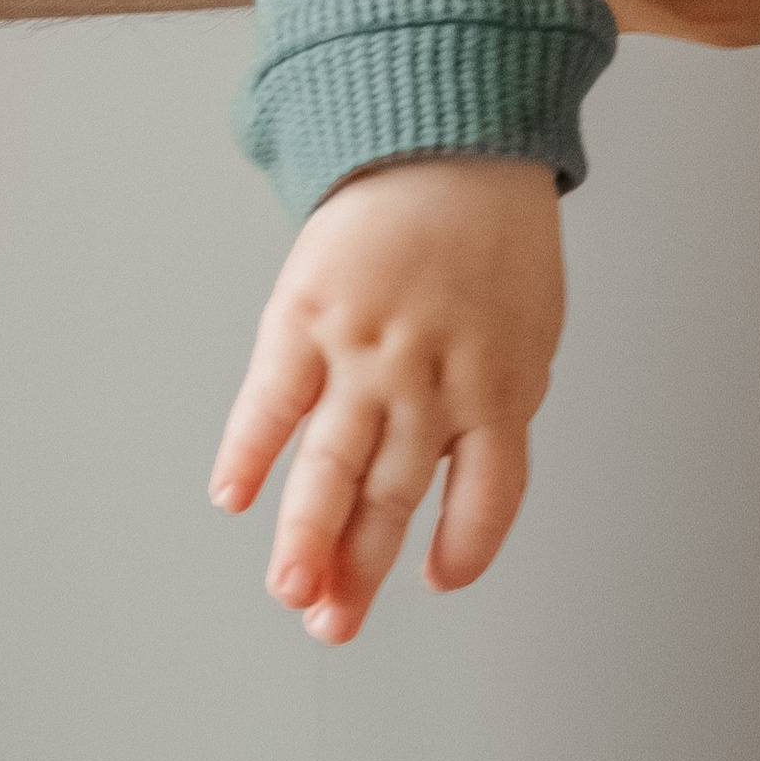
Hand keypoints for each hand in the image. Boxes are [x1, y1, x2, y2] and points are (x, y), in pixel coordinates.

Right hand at [209, 155, 564, 644]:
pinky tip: (233, 494)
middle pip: (395, 496)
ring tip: (291, 590)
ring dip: (307, 537)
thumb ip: (494, 396)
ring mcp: (366, 351)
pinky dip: (250, 450)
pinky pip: (273, 398)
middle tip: (331, 625)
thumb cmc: (493, 233)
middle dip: (360, 569)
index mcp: (501, 385)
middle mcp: (433, 380)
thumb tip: (455, 465)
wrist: (450, 134)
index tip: (435, 578)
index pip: (490, 493)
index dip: (464, 545)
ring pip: (332, 465)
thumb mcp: (525, 322)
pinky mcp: (309, 315)